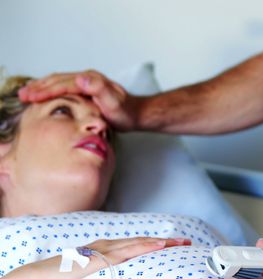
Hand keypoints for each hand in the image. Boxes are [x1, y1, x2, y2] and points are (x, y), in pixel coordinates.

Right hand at [18, 70, 139, 130]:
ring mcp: (87, 82)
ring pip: (59, 81)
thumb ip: (99, 90)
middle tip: (22, 95)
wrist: (137, 113)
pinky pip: (64, 86)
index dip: (45, 90)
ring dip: (42, 86)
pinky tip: (43, 94)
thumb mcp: (114, 103)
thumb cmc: (126, 112)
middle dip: (38, 87)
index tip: (31, 97)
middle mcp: (88, 78)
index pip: (62, 84)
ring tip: (27, 93)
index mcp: (91, 80)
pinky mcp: (87, 89)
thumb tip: (81, 79)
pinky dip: (50, 88)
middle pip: (57, 80)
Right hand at [18, 237, 189, 278]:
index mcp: (104, 249)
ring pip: (139, 243)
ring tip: (180, 243)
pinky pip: (128, 251)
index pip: (135, 245)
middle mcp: (107, 246)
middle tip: (187, 242)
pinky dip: (145, 246)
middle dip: (165, 242)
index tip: (174, 246)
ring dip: (161, 243)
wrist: (38, 278)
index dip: (155, 244)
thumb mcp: (88, 276)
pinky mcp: (101, 258)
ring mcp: (104, 250)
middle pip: (142, 241)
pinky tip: (159, 245)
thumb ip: (103, 275)